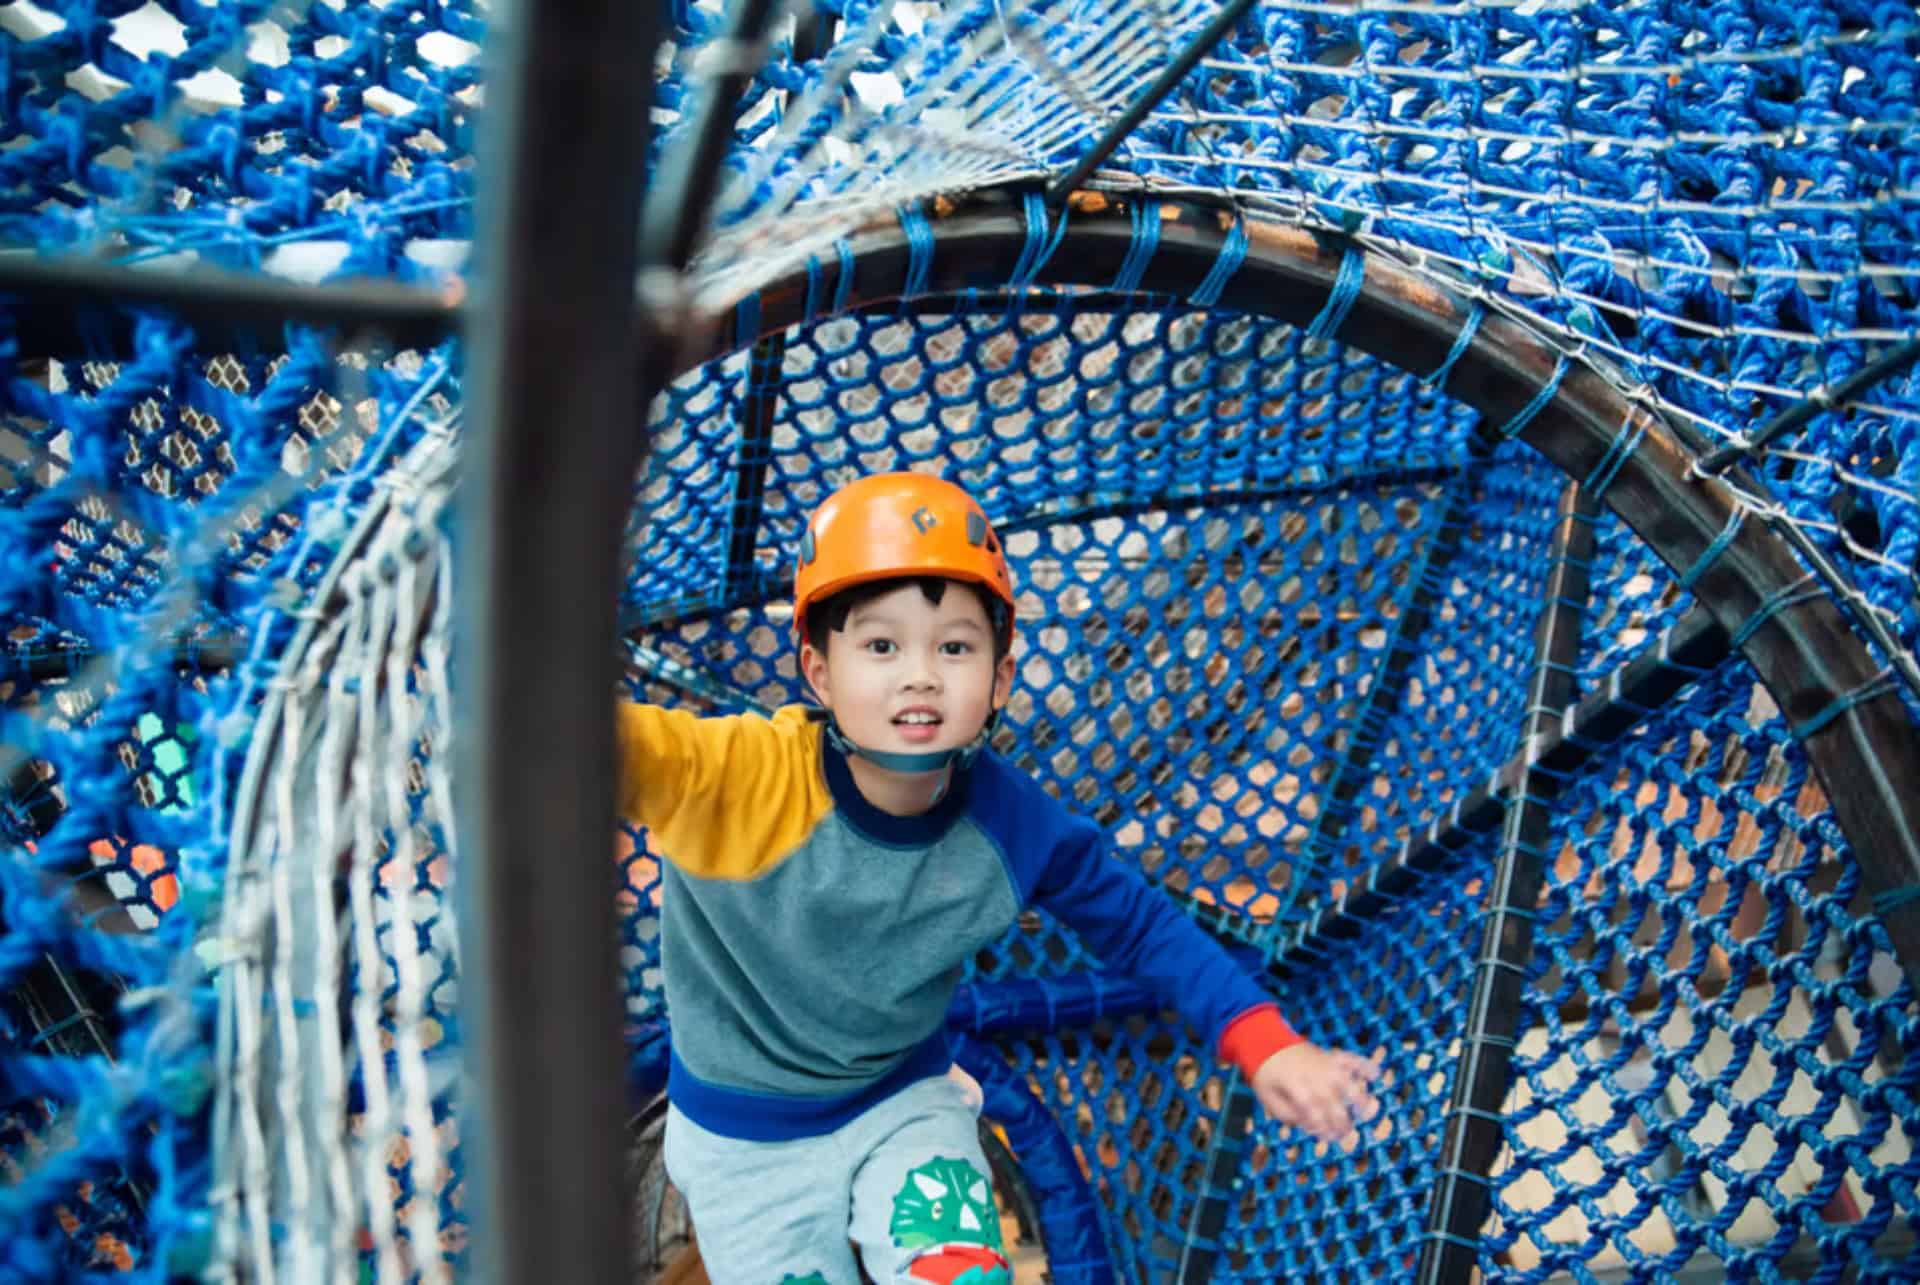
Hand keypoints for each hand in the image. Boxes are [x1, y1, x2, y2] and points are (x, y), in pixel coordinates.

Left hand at [1249, 1043, 1380, 1144]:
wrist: (1266, 1042)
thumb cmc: (1267, 1075)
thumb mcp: (1267, 1099)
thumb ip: (1286, 1115)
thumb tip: (1307, 1124)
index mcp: (1295, 1086)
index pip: (1313, 1111)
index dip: (1321, 1126)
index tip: (1325, 1137)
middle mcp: (1312, 1075)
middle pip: (1332, 1101)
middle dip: (1340, 1121)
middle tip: (1344, 1135)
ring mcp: (1323, 1064)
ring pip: (1346, 1081)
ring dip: (1358, 1098)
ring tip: (1366, 1112)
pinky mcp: (1329, 1056)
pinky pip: (1349, 1058)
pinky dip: (1363, 1064)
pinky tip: (1376, 1074)